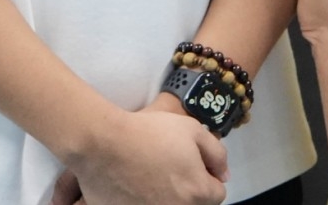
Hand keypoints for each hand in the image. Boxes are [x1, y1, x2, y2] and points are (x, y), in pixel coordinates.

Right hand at [48, 103, 229, 204]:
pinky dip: (145, 199)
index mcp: (197, 192)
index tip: (194, 163)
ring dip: (168, 195)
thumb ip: (217, 154)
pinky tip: (136, 183)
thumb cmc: (150, 132)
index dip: (208, 175)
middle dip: (190, 188)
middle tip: (172, 167)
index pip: (217, 194)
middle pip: (195, 204)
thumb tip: (224, 174)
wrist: (103, 143)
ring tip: (153, 174)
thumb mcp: (193, 130)